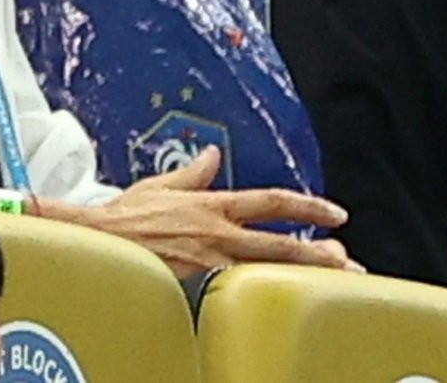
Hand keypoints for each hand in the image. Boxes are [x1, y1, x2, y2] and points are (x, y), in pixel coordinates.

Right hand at [60, 147, 349, 276]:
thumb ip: (194, 172)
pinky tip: (285, 292)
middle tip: (346, 256)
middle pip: (280, 240)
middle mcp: (219, 229)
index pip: (271, 201)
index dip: (307, 206)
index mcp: (212, 203)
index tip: (333, 213)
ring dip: (302, 270)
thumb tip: (211, 153)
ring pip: (269, 265)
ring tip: (331, 275)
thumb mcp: (161, 185)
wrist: (100, 239)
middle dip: (318, 250)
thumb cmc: (125, 215)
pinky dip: (267, 286)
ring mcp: (212, 256)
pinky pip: (244, 283)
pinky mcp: (201, 277)